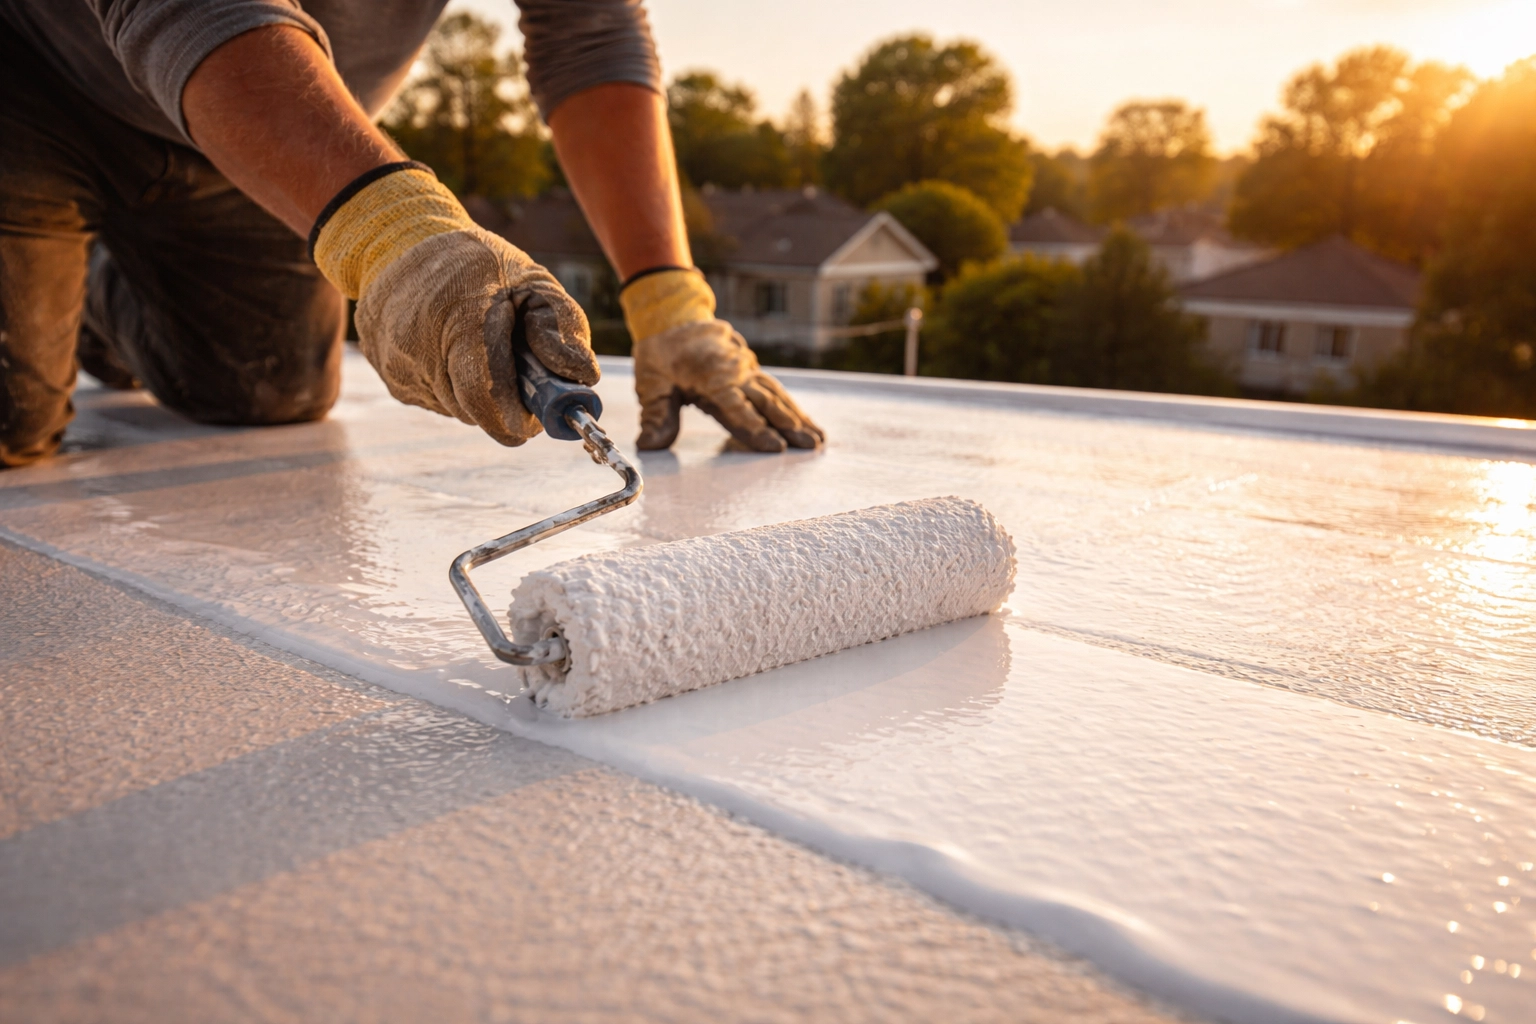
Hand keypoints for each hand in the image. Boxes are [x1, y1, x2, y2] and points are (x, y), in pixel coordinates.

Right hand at [314, 166, 597, 445]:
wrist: (402, 245)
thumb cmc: (480, 265)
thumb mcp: (532, 280)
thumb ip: (563, 325)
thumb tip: (584, 375)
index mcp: (459, 317)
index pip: (485, 396)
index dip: (517, 417)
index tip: (539, 416)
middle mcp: (418, 346)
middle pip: (475, 410)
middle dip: (506, 403)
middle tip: (521, 374)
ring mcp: (398, 366)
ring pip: (458, 410)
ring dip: (481, 396)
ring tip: (486, 352)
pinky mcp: (392, 379)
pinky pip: (438, 402)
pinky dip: (457, 388)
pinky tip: (456, 353)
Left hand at [634, 319, 824, 451]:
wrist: (674, 318)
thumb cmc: (661, 354)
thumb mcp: (651, 383)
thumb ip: (656, 416)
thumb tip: (650, 445)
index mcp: (711, 377)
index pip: (737, 408)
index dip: (756, 429)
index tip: (775, 447)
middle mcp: (735, 372)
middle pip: (767, 403)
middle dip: (790, 426)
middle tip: (810, 446)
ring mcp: (746, 369)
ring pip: (776, 396)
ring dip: (798, 418)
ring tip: (818, 439)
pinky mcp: (751, 370)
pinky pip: (774, 389)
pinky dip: (792, 406)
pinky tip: (805, 421)